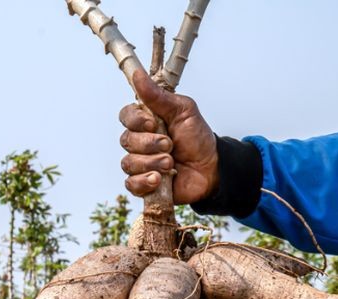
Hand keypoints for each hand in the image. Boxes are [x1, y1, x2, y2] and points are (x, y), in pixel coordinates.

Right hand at [119, 70, 218, 204]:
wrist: (211, 168)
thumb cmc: (197, 138)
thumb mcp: (183, 111)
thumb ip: (158, 96)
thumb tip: (137, 75)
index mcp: (146, 121)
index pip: (126, 117)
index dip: (136, 121)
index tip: (153, 123)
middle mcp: (139, 142)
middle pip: (126, 140)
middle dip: (149, 144)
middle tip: (170, 145)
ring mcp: (140, 163)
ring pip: (129, 162)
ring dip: (151, 162)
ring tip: (170, 163)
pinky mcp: (143, 184)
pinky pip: (131, 184)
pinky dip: (144, 181)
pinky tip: (159, 179)